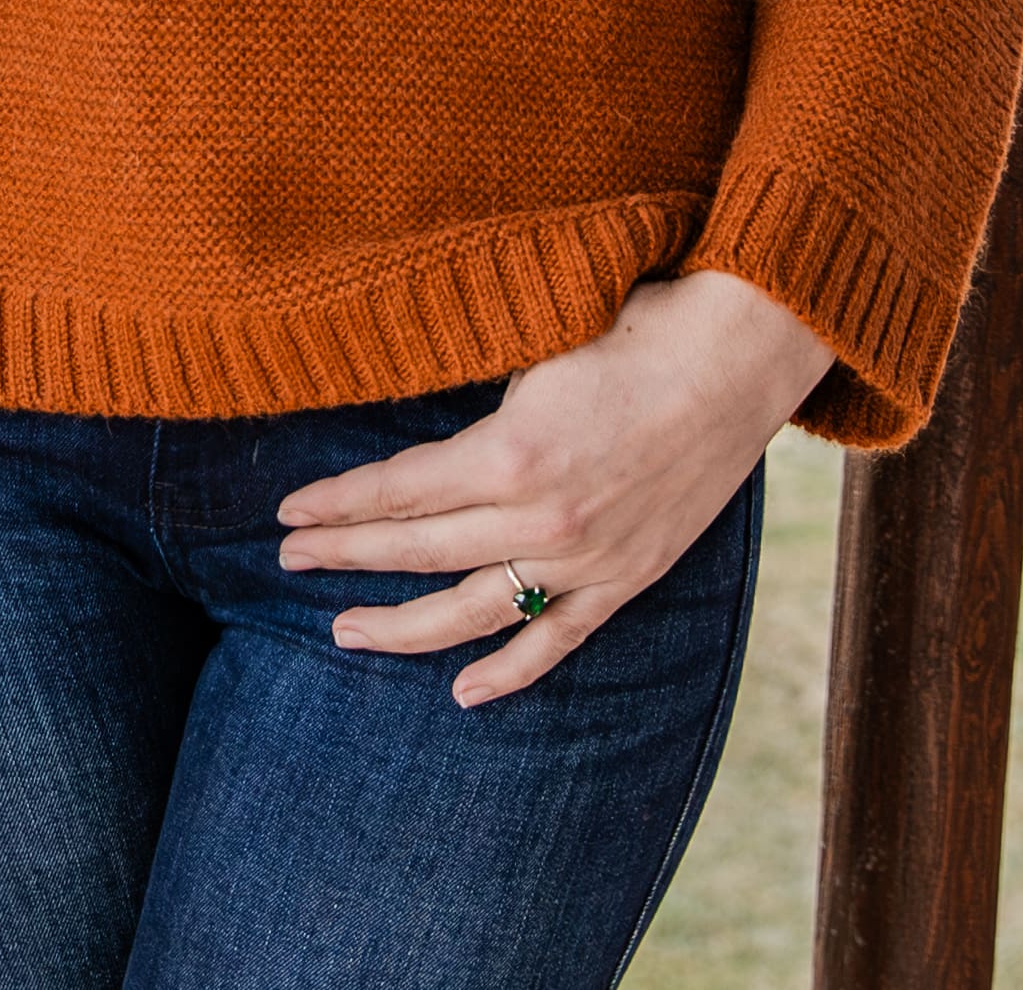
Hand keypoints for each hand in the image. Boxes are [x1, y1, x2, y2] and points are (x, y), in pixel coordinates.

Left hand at [275, 269, 831, 703]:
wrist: (735, 359)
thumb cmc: (630, 330)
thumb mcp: (531, 349)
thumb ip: (474, 404)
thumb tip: (413, 423)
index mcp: (509, 454)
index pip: (397, 493)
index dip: (337, 504)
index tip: (288, 513)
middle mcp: (541, 520)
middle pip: (419, 551)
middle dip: (345, 556)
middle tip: (289, 559)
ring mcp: (586, 559)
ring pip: (473, 610)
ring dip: (402, 626)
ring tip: (344, 631)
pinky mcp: (626, 579)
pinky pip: (556, 640)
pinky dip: (508, 671)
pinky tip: (462, 692)